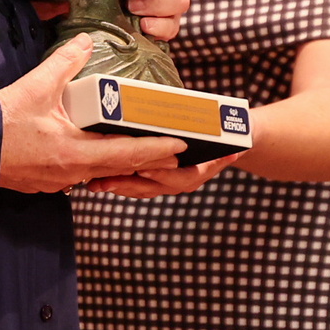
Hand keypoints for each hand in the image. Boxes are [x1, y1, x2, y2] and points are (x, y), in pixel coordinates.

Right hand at [0, 35, 185, 193]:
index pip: (127, 154)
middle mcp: (71, 173)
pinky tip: (98, 149)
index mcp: (75, 153)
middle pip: (119, 166)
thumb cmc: (0, 121)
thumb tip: (86, 40)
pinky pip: (79, 173)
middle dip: (147, 158)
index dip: (156, 149)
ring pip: (99, 171)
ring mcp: (57, 181)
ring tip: (142, 147)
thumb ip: (65, 61)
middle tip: (174, 149)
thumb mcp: (36, 86)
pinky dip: (96, 162)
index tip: (181, 145)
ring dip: (121, 160)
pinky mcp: (44, 180)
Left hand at [87, 152, 238, 198]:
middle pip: (149, 188)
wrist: (228, 147)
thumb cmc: (225, 140)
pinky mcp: (152, 179)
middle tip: (103, 182)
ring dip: (116, 186)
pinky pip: (133, 184)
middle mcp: (178, 184)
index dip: (158, 175)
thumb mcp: (227, 141)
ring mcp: (165, 184)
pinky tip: (96, 177)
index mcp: (194, 176)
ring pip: (138, 189)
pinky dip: (116, 181)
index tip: (140, 171)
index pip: (175, 180)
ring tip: (94, 184)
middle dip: (125, 184)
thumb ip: (225, 148)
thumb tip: (235, 152)